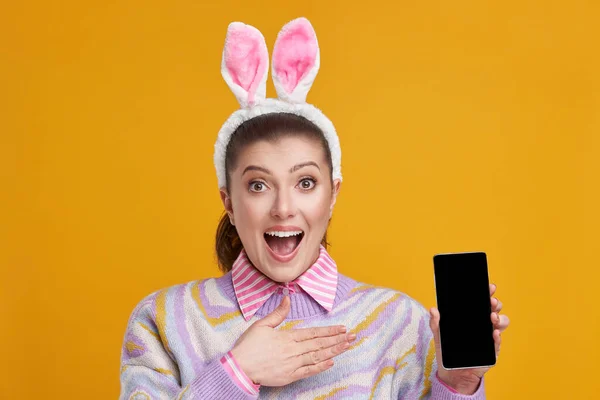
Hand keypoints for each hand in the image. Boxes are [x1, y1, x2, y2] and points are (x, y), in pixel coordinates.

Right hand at [231, 295, 355, 386]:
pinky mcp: (290, 376)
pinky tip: (331, 362)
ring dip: (334, 351)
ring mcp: (293, 364)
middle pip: (319, 344)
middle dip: (337, 339)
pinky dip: (321, 366)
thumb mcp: (262, 325)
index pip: (313, 332)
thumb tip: (287, 298)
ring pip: (317, 356)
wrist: (240, 367)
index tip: (342, 328)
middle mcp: (293, 350)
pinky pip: (309, 371)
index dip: (329, 330)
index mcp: (287, 336)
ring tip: (347, 346)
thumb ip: (278, 313)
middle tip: (353, 336)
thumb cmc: (249, 346)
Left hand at [429, 283, 509, 393]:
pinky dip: (497, 337)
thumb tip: (433, 310)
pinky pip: (497, 342)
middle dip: (495, 303)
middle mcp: (483, 324)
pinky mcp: (492, 351)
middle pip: (495, 309)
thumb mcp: (439, 334)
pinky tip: (494, 333)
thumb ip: (436, 322)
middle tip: (491, 301)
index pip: (482, 302)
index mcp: (472, 317)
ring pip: (501, 323)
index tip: (490, 287)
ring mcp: (489, 337)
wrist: (452, 372)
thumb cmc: (447, 349)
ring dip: (499, 318)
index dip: (488, 293)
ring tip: (492, 317)